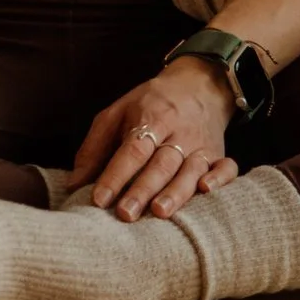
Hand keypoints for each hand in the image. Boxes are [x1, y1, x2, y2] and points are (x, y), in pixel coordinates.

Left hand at [70, 58, 239, 222]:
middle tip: (125, 214)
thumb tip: (74, 184)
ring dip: (176, 192)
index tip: (99, 199)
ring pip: (190, 170)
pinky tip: (207, 191)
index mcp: (150, 118)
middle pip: (160, 164)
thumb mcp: (117, 113)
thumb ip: (95, 147)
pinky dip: (220, 179)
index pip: (132, 149)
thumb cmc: (150, 105)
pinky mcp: (219, 154)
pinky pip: (226, 168)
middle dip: (143, 189)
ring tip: (160, 213)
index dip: (115, 174)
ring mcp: (201, 145)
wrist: (197, 85)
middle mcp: (178, 132)